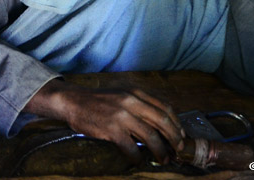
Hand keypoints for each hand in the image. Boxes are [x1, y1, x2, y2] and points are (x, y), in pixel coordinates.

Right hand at [24, 79, 184, 163]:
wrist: (73, 101)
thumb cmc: (98, 101)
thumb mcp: (121, 95)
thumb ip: (139, 105)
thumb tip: (160, 124)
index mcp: (136, 93)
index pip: (165, 108)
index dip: (176, 123)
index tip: (180, 135)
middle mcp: (131, 102)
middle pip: (162, 122)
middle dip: (174, 139)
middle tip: (177, 150)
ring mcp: (121, 115)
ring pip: (151, 137)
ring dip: (161, 151)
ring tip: (163, 159)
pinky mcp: (112, 129)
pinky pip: (132, 147)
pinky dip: (138, 157)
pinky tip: (138, 160)